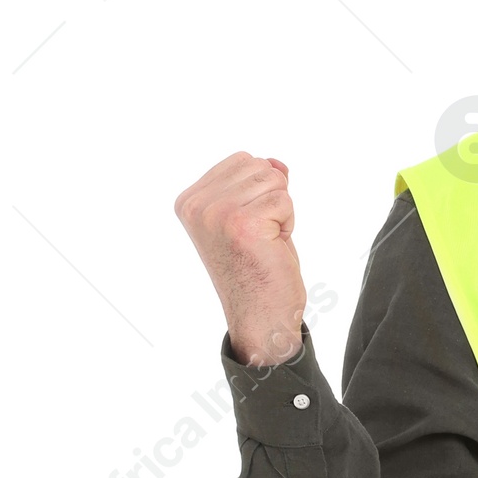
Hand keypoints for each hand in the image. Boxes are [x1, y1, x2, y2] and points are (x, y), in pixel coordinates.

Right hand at [174, 151, 306, 365]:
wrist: (261, 318)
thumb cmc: (258, 270)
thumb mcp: (253, 217)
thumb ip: (258, 185)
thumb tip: (277, 162)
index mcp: (190, 201)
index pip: (243, 160)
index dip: (259, 192)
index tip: (249, 228)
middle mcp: (197, 205)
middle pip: (260, 166)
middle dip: (272, 200)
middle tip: (261, 237)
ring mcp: (216, 213)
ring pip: (274, 180)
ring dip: (281, 213)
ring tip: (266, 242)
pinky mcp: (242, 224)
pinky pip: (285, 200)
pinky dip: (288, 225)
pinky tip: (272, 248)